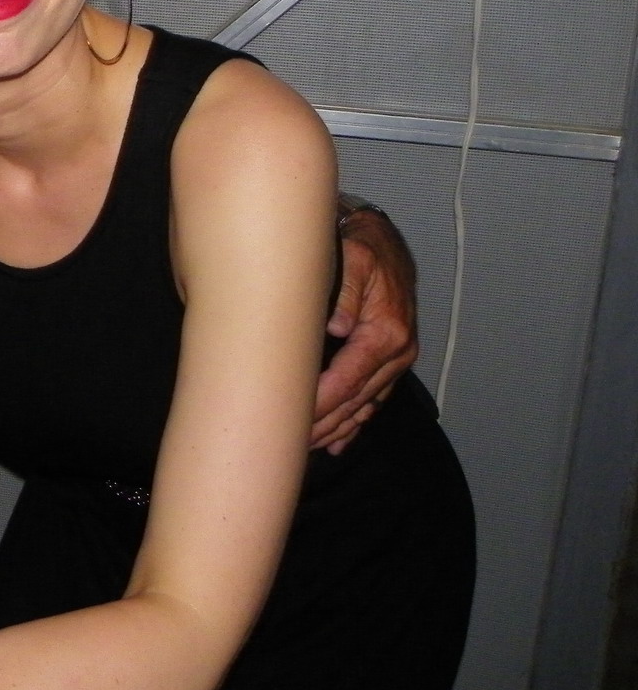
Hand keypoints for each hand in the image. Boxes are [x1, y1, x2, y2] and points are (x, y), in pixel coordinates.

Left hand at [312, 204, 417, 453]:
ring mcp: (396, 360)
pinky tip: (338, 441)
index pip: (350, 379)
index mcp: (387, 332)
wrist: (385, 242)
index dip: (323, 402)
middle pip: (356, 399)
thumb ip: (347, 293)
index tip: (296, 420)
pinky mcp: (390, 362)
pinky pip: (373, 399)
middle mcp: (397, 352)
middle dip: (325, 423)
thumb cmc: (364, 249)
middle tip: (292, 442)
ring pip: (364, 404)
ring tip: (308, 446)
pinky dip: (355, 422)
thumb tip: (338, 327)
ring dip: (338, 427)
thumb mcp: (354, 259)